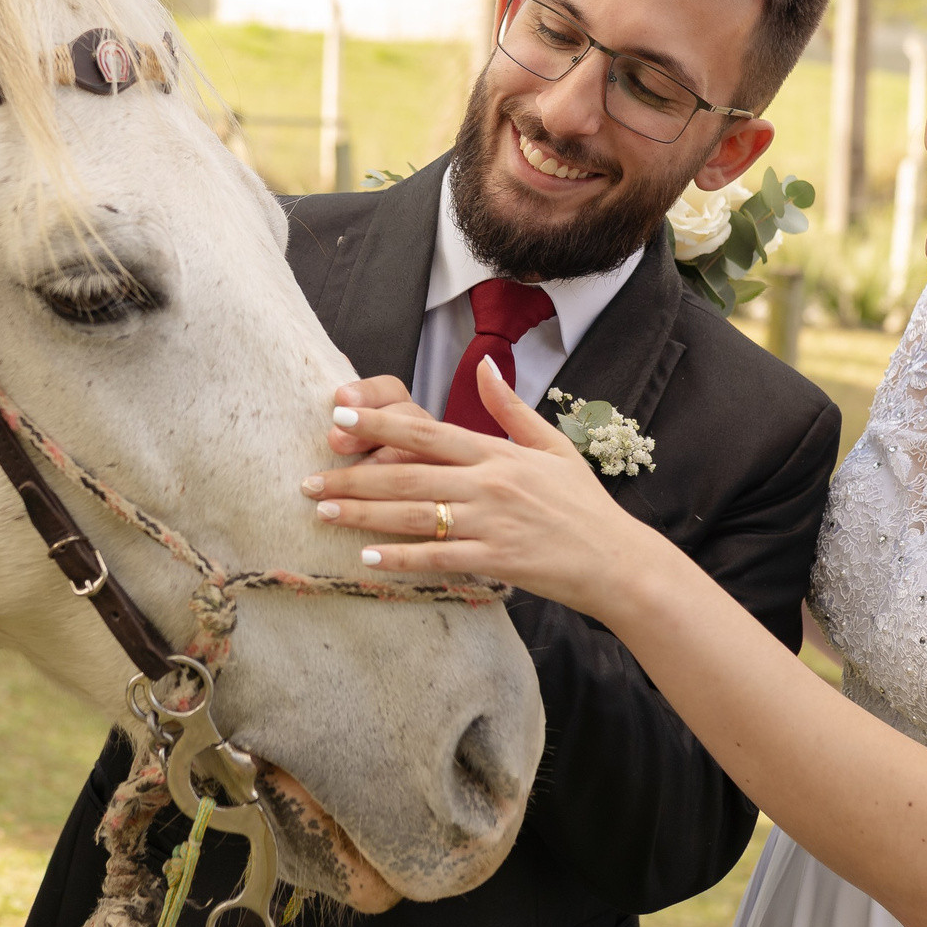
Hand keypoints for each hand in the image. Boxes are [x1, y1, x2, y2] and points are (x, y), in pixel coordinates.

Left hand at [302, 358, 662, 614]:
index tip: (339, 417)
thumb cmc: (583, 504)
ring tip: (323, 511)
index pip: (427, 432)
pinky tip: (368, 556)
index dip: (380, 423)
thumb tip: (485, 366)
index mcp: (498, 452)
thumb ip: (512, 408)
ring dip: (364, 514)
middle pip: (408, 474)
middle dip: (353, 475)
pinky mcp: (497, 560)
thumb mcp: (553, 446)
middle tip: (308, 478)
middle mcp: (490, 483)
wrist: (617, 560)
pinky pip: (439, 558)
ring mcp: (492, 523)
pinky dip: (402, 558)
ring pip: (415, 515)